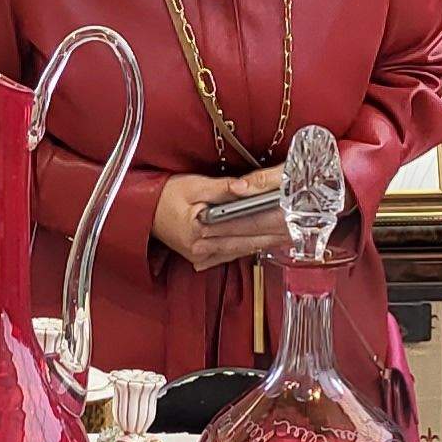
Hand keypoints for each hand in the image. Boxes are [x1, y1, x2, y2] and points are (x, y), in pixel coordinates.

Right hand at [154, 169, 289, 270]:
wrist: (141, 212)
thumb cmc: (165, 196)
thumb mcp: (193, 184)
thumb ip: (222, 188)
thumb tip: (245, 187)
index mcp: (201, 228)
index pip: (245, 223)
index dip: (269, 219)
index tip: (289, 214)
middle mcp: (203, 247)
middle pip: (248, 239)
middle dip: (275, 233)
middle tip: (299, 227)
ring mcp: (202, 255)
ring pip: (243, 249)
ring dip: (267, 242)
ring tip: (290, 236)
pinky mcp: (202, 257)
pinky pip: (232, 254)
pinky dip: (250, 248)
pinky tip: (266, 244)